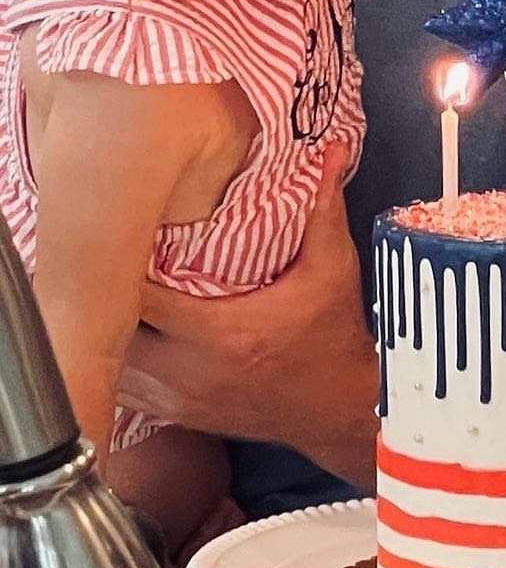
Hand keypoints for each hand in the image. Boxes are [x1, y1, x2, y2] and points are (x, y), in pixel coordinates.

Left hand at [118, 144, 378, 487]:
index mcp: (223, 332)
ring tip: (103, 298)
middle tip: (101, 262)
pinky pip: (125, 395)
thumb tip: (332, 151)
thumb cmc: (336, 334)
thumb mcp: (334, 267)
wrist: (342, 405)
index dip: (121, 266)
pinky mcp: (182, 416)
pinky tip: (122, 339)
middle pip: (113, 335)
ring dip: (105, 334)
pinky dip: (118, 366)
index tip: (120, 235)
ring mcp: (182, 400)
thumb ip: (324, 209)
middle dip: (103, 300)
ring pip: (112, 369)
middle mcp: (192, 371)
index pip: (142, 299)